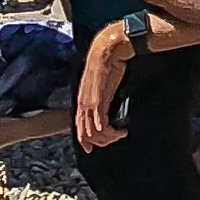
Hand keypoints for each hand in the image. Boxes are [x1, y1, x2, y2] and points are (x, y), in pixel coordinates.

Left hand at [75, 24, 131, 151]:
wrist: (107, 50)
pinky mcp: (98, 100)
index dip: (85, 141)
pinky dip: (110, 132)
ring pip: (93, 133)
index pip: (79, 128)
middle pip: (85, 134)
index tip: (93, 149)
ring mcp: (89, 104)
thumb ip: (101, 96)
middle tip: (115, 139)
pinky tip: (120, 131)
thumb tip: (104, 106)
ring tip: (120, 134)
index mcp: (82, 101)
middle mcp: (82, 105)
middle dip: (100, 142)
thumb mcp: (102, 84)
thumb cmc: (107, 63)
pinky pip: (100, 124)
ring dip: (108, 138)